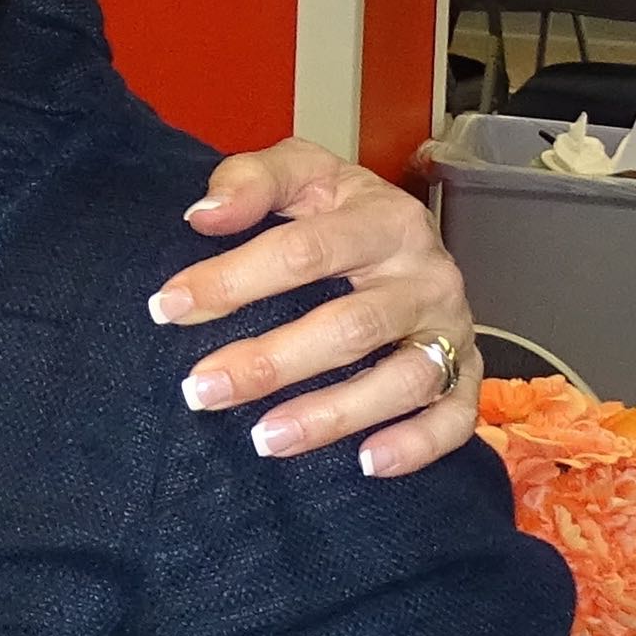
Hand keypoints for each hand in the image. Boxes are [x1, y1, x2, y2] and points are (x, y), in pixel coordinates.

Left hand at [151, 141, 477, 476]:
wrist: (405, 232)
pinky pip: (456, 417)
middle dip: (270, 363)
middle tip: (201, 390)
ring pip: (403, 379)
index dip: (233, 280)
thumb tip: (204, 216)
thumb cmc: (336, 209)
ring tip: (264, 439)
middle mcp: (427, 276)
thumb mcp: (298, 172)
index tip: (168, 308)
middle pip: (350, 327)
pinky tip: (366, 464)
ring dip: (332, 415)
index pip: (304, 251)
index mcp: (383, 220)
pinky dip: (418, 444)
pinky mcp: (466, 371)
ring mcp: (451, 328)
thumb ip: (250, 181)